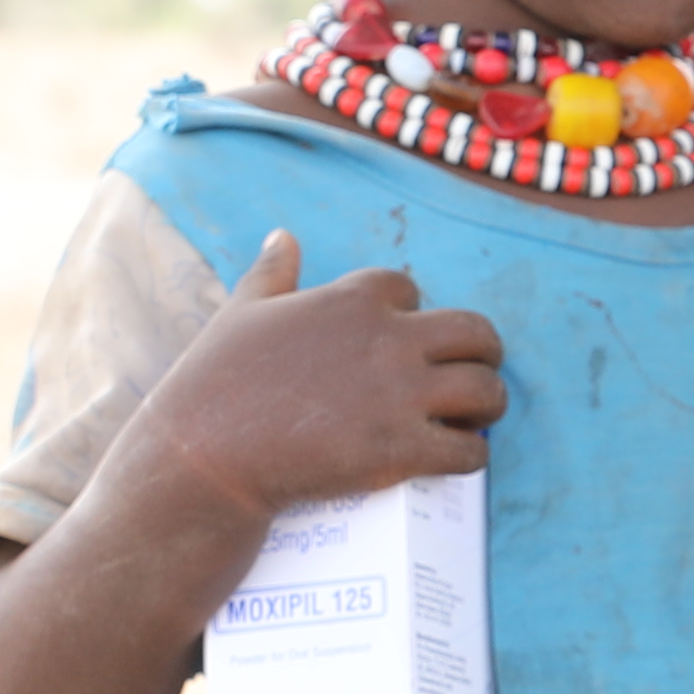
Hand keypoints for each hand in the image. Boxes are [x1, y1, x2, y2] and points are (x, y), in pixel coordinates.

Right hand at [132, 227, 500, 528]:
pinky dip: (472, 456)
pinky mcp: (400, 451)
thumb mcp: (241, 312)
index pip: (411, 289)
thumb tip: (284, 236)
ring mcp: (399, 396)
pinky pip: (468, 451)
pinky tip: (461, 457)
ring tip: (476, 418)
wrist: (203, 455)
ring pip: (486, 390)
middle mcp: (388, 340)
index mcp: (353, 299)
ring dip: (489, 405)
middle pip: (475, 332)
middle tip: (472, 374)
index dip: (414, 313)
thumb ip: (272, 273)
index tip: (407, 338)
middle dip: (483, 353)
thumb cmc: (215, 384)